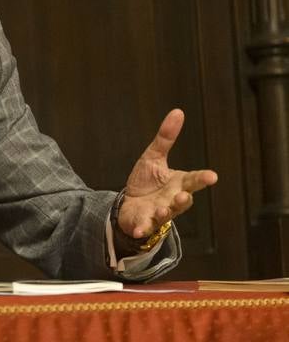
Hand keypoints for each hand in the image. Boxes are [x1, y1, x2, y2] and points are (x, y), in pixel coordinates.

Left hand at [117, 109, 217, 239]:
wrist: (130, 204)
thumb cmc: (147, 181)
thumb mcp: (153, 157)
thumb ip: (166, 138)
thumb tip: (178, 111)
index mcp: (178, 184)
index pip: (194, 180)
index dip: (203, 179)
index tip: (212, 176)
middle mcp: (172, 200)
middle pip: (183, 201)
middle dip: (185, 200)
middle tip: (185, 196)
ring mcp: (159, 213)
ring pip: (166, 215)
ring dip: (165, 213)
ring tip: (163, 209)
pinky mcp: (144, 223)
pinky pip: (145, 227)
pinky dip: (141, 229)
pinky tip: (137, 230)